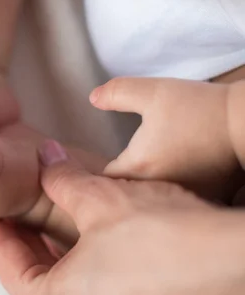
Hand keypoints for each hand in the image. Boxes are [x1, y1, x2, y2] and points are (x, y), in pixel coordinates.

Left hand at [0, 141, 244, 294]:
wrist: (242, 267)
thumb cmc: (166, 237)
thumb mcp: (99, 198)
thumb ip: (60, 179)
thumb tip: (44, 158)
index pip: (5, 262)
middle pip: (33, 279)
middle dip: (22, 239)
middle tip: (10, 208)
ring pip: (66, 289)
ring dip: (54, 253)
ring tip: (45, 218)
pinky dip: (85, 269)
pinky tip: (88, 240)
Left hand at [90, 77, 241, 200]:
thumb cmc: (199, 107)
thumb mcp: (152, 92)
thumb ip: (117, 93)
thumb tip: (92, 98)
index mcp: (137, 167)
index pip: (103, 180)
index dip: (95, 172)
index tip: (97, 161)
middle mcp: (156, 190)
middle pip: (125, 193)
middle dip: (119, 184)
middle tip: (116, 169)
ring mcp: (180, 198)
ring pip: (150, 200)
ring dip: (144, 190)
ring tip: (147, 171)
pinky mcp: (203, 200)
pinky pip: (175, 203)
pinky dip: (170, 194)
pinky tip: (173, 175)